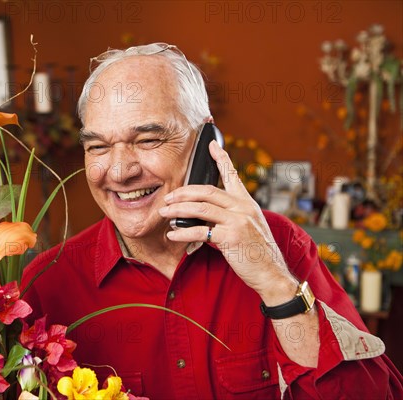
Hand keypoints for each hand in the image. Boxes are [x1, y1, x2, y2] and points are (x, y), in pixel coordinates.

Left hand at [158, 140, 297, 304]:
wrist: (272, 273)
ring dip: (178, 209)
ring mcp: (238, 221)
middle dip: (183, 192)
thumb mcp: (247, 227)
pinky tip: (173, 235)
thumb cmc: (257, 252)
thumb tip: (202, 216)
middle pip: (207, 191)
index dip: (221, 158)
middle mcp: (243, 208)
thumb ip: (228, 217)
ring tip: (164, 212)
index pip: (232, 175)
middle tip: (168, 197)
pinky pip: (201, 231)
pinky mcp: (232, 237)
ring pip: (201, 208)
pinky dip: (183, 233)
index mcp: (246, 203)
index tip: (212, 145)